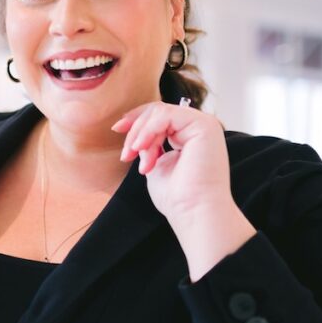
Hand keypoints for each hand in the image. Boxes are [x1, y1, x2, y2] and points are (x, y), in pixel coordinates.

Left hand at [111, 100, 255, 278]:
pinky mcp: (204, 125)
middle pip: (157, 110)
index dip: (136, 119)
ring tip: (137, 159)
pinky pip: (166, 116)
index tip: (117, 129)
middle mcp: (198, 127)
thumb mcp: (156, 164)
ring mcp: (203, 124)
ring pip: (160, 112)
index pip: (160, 116)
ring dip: (141, 134)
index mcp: (189, 136)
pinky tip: (142, 148)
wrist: (193, 212)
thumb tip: (137, 134)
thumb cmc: (177, 197)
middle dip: (135, 129)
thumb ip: (150, 146)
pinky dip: (149, 131)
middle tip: (126, 155)